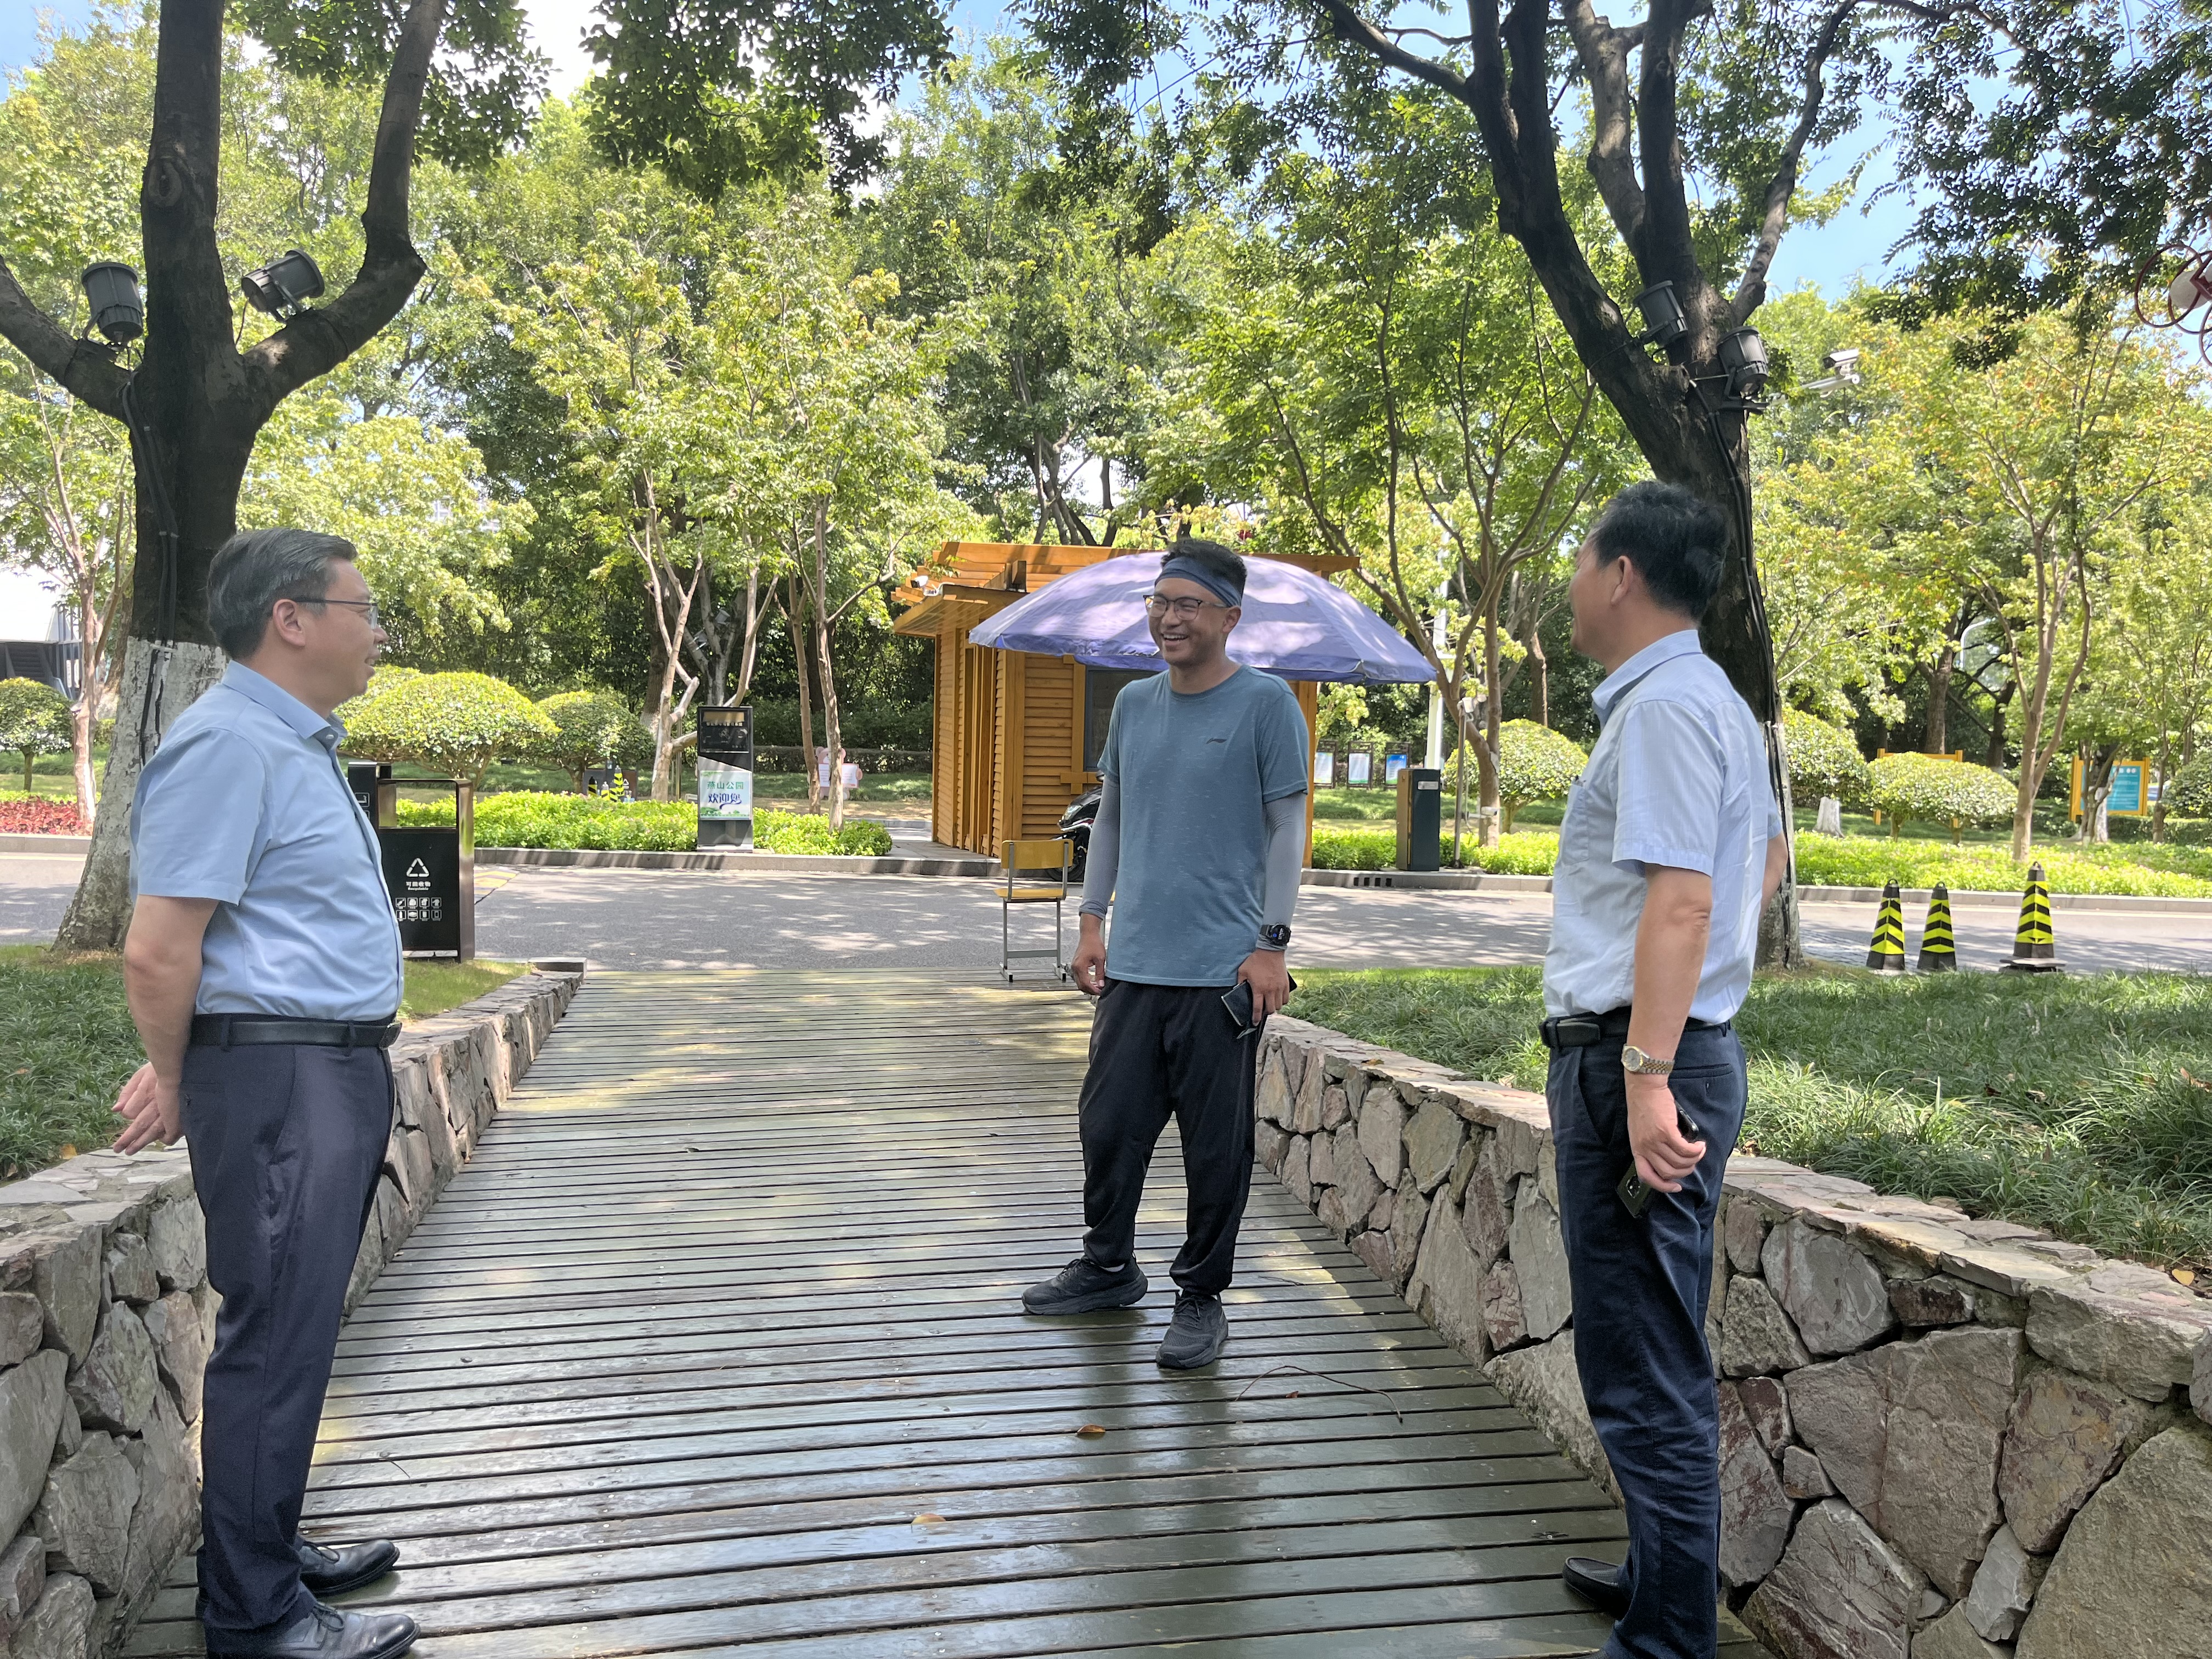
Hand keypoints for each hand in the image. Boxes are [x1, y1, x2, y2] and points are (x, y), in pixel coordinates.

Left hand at [112, 1063, 181, 1154]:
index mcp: (146, 1092)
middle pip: (139, 1125)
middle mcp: (156, 1104)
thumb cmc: (163, 1068)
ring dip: (141, 1142)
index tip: (127, 1117)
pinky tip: (162, 1141)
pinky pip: (173, 1132)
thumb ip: (128, 1092)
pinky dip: (167, 1138)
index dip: (128, 1114)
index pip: (130, 1112)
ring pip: (153, 1131)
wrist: (187, 1066)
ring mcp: (170, 1111)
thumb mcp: (142, 1074)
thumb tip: (116, 1110)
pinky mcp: (181, 1116)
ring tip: (130, 1151)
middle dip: (127, 1139)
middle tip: (117, 1149)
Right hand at [1072, 918, 1107, 996]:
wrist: (1089, 934)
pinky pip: (1079, 977)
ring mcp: (1074, 966)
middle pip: (1080, 985)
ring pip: (1079, 982)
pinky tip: (1093, 981)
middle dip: (1090, 990)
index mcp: (1079, 966)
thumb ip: (1100, 973)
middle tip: (1099, 991)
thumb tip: (1101, 984)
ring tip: (1097, 987)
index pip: (1085, 984)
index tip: (1100, 992)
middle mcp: (1075, 967)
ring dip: (1087, 986)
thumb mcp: (1100, 959)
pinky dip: (1085, 981)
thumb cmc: (1093, 943)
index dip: (1093, 990)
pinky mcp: (1076, 965)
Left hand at [1237, 949, 1292, 1023]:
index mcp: (1259, 988)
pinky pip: (1286, 999)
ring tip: (1270, 1003)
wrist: (1270, 951)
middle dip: (1266, 1012)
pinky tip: (1277, 998)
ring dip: (1274, 1007)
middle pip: (1270, 1009)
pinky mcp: (1285, 984)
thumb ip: (1239, 982)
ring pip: (1279, 1006)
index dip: (1256, 1018)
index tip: (1255, 1022)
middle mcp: (1270, 990)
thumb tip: (1237, 990)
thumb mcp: (1243, 971)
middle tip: (1262, 1010)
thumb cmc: (1255, 960)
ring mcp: (1279, 988)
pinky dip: (1282, 1001)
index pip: (1258, 1008)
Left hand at [1625, 1074, 1704, 1194]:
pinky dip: (1696, 1151)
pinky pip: (1685, 1149)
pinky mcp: (1666, 1131)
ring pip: (1679, 1162)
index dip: (1662, 1186)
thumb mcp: (1640, 1131)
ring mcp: (1654, 1140)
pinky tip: (1699, 1145)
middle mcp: (1644, 1147)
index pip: (1646, 1176)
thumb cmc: (1643, 1106)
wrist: (1644, 1087)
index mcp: (1637, 1149)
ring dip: (1694, 1160)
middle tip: (1692, 1163)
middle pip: (1668, 1172)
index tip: (1676, 1186)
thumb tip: (1669, 1158)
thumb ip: (1650, 1146)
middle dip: (1684, 1172)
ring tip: (1699, 1151)